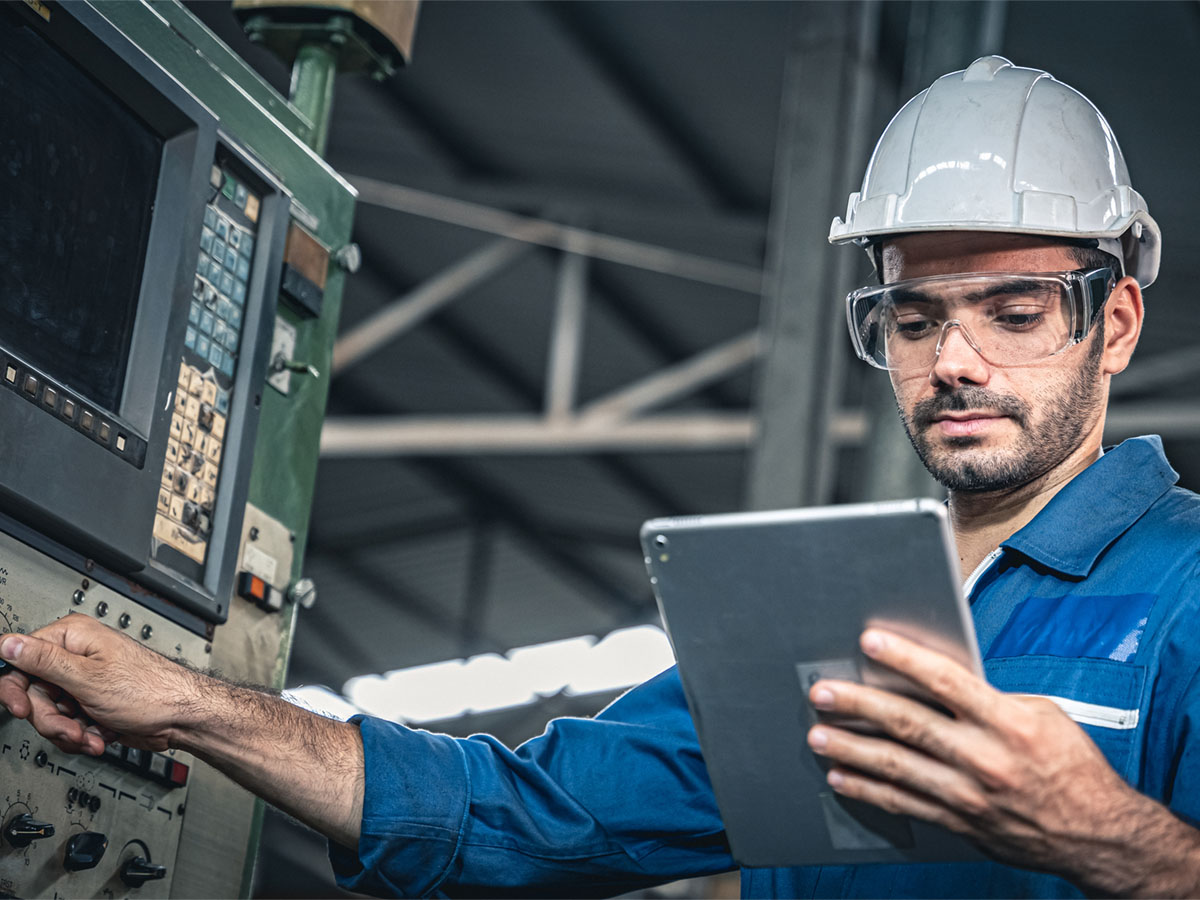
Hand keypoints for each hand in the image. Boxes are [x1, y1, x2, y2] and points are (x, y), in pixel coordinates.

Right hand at [0, 613, 202, 756]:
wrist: (181, 718)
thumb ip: (44, 661)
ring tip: (90, 734)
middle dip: (50, 719)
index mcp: (72, 637)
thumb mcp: (88, 678)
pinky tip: (100, 735)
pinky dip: (81, 735)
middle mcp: (75, 656)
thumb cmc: (151, 691)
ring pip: (49, 713)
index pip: (19, 658)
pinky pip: (66, 723)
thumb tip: (7, 644)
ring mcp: (83, 681)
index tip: (21, 710)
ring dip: (68, 731)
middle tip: (69, 729)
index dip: (15, 688)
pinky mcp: (90, 703)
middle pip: (33, 693)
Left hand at [805, 628, 1199, 895]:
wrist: (1096, 836)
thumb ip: (989, 698)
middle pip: (908, 724)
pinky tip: (841, 778)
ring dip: (850, 750)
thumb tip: (936, 679)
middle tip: (823, 691)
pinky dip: (868, 791)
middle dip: (859, 705)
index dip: (906, 659)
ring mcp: (968, 795)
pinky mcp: (959, 822)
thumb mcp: (1043, 715)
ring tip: (817, 734)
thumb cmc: (1071, 767)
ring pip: (896, 767)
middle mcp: (984, 759)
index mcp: (1008, 723)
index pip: (948, 682)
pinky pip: (903, 804)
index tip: (871, 641)